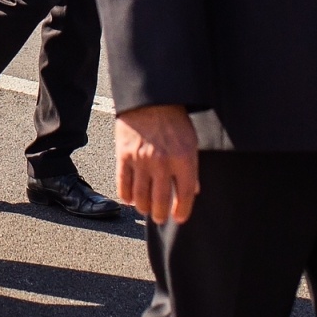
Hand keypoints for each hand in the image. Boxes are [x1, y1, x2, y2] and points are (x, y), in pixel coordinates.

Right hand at [115, 104, 199, 224]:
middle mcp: (162, 162)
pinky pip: (124, 184)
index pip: (185, 195)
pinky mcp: (124, 156)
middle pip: (161, 201)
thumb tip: (192, 190)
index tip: (180, 218)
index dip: (183, 211)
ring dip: (144, 208)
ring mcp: (141, 160)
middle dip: (161, 215)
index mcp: (183, 158)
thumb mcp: (190, 141)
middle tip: (161, 218)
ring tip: (146, 209)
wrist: (149, 98)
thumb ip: (191, 167)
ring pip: (141, 197)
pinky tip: (130, 199)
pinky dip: (126, 196)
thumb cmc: (173, 118)